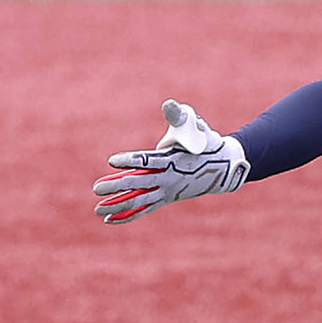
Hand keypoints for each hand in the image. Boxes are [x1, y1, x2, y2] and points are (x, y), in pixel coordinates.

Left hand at [93, 99, 249, 223]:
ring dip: (118, 205)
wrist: (225, 168)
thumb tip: (167, 103)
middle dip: (117, 186)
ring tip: (97, 209)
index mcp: (174, 160)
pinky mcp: (166, 198)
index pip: (148, 161)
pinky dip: (128, 215)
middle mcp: (169, 179)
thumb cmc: (206, 142)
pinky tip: (109, 219)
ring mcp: (167, 191)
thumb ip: (178, 115)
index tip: (111, 161)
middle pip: (140, 184)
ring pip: (140, 201)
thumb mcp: (195, 125)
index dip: (130, 161)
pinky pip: (144, 209)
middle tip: (96, 188)